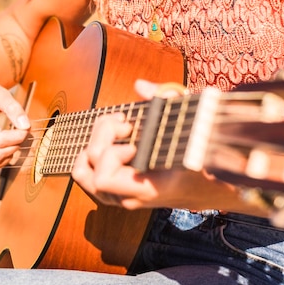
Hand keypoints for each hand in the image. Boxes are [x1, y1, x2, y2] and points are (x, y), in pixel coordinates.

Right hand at [0, 71, 29, 171]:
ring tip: (15, 141)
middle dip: (14, 146)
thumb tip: (26, 126)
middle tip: (22, 134)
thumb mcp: (1, 94)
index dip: (17, 137)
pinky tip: (8, 147)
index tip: (26, 128)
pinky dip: (1, 161)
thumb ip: (14, 109)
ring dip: (8, 156)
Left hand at [71, 80, 224, 210]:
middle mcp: (128, 197)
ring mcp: (117, 198)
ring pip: (82, 174)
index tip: (133, 137)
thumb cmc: (196, 154)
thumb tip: (140, 86)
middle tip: (126, 124)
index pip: (104, 178)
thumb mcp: (191, 123)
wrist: (201, 187)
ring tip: (116, 129)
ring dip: (94, 143)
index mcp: (147, 188)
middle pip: (90, 170)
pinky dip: (89, 154)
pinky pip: (85, 175)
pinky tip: (109, 139)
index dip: (111, 154)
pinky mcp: (111, 193)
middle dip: (103, 137)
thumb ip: (168, 101)